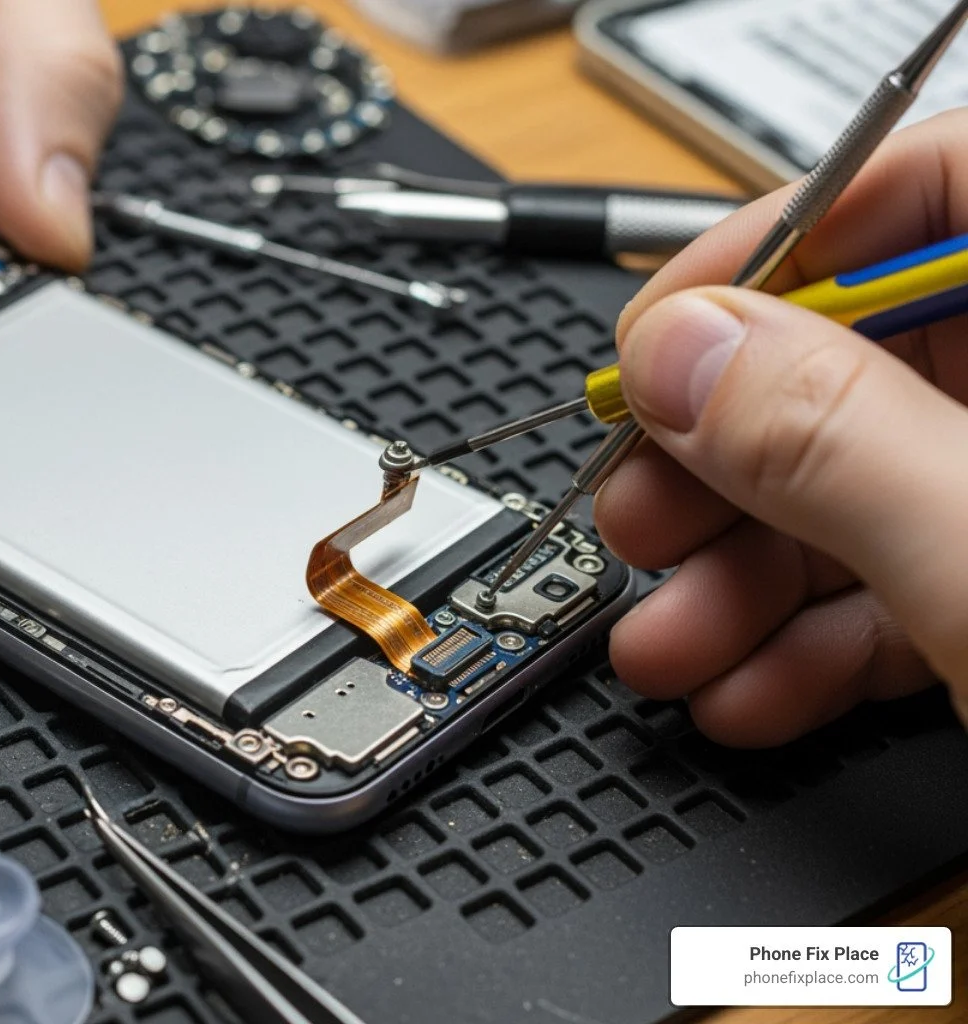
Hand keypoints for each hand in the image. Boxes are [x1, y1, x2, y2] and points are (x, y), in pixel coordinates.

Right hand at [594, 109, 967, 746]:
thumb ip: (832, 442)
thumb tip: (679, 355)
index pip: (932, 184)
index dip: (776, 245)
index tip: (657, 340)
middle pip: (870, 358)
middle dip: (725, 457)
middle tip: (637, 511)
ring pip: (869, 491)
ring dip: (740, 578)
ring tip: (668, 641)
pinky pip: (906, 588)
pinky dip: (811, 644)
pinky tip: (748, 690)